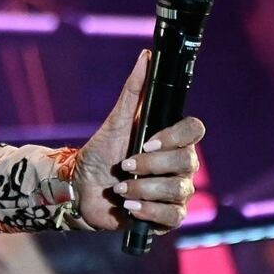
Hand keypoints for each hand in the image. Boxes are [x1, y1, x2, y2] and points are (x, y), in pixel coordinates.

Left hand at [71, 50, 204, 231]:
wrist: (80, 190)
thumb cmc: (100, 154)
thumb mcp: (115, 122)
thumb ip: (134, 91)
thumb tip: (146, 56)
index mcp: (171, 140)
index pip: (194, 130)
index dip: (175, 136)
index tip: (148, 140)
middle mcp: (179, 166)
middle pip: (188, 162)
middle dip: (152, 165)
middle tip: (126, 165)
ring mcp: (176, 192)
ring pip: (179, 190)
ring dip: (144, 189)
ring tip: (120, 188)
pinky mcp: (167, 217)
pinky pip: (173, 216)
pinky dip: (149, 210)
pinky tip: (130, 207)